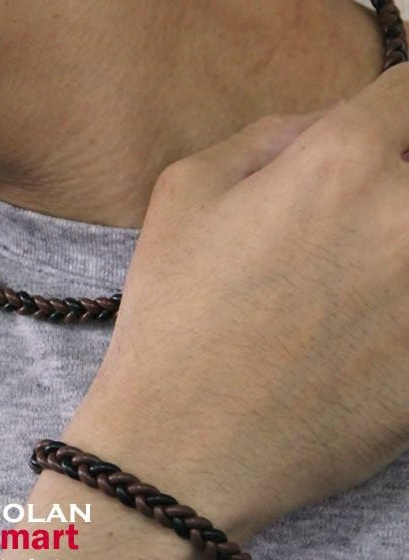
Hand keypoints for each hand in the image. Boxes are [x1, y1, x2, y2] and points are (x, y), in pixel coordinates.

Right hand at [72, 64, 408, 541]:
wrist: (186, 451)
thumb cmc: (173, 319)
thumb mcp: (184, 194)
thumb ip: (267, 134)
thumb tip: (325, 125)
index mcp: (342, 163)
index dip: (398, 108)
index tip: (386, 131)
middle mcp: (408, 219)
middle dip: (405, 174)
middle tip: (361, 221)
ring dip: (405, 247)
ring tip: (360, 278)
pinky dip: (407, 307)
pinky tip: (368, 327)